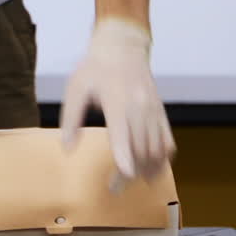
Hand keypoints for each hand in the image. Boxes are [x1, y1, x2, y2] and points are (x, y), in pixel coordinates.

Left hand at [59, 17, 174, 183]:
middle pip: (140, 149)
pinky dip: (162, 159)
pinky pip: (168, 142)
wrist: (123, 47)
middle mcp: (139, 108)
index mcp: (117, 101)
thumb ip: (71, 118)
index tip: (124, 175)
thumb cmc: (95, 68)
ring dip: (147, 169)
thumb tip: (67, 148)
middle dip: (130, 173)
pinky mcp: (160, 113)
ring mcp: (153, 111)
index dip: (125, 155)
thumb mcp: (76, 88)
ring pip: (157, 149)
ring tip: (132, 181)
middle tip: (115, 188)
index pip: (123, 133)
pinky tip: (152, 169)